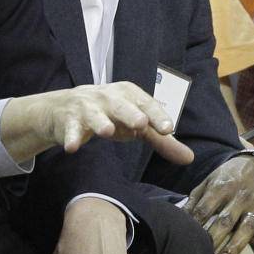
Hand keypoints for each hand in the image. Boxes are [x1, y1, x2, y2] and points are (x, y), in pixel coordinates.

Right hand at [0, 82, 192, 164]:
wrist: (64, 109)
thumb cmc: (109, 115)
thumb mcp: (136, 124)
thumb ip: (161, 140)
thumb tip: (189, 159)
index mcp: (128, 95)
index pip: (146, 104)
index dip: (157, 115)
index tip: (168, 129)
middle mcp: (108, 97)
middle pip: (121, 105)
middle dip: (131, 113)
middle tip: (141, 124)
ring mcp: (87, 108)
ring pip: (95, 115)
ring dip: (100, 123)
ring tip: (106, 132)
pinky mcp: (69, 121)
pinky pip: (71, 130)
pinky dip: (71, 137)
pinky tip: (72, 148)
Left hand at [182, 155, 253, 253]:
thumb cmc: (229, 177)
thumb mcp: (209, 181)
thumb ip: (195, 200)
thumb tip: (177, 218)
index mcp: (222, 188)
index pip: (205, 208)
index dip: (194, 224)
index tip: (184, 238)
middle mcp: (240, 199)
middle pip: (225, 220)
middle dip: (214, 238)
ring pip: (246, 230)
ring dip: (235, 247)